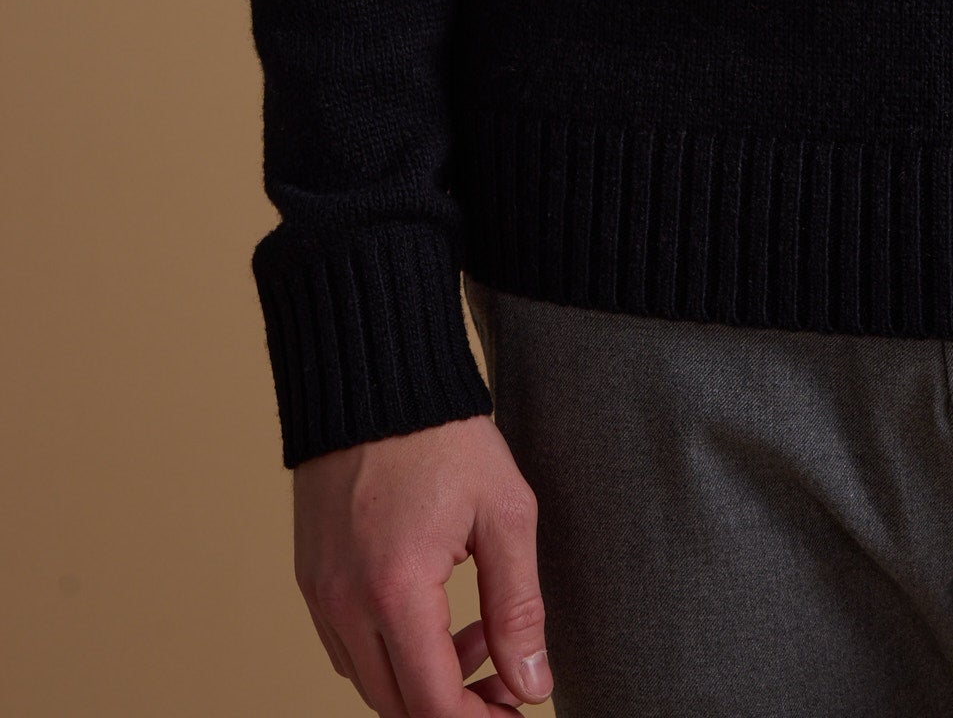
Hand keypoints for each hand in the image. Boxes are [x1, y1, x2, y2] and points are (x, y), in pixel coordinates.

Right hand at [293, 414, 551, 714]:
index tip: (516, 710)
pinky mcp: (311, 579)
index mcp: (396, 590)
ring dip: (425, 680)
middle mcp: (345, 603)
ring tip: (480, 629)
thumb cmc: (444, 435)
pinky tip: (435, 612)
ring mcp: (320, 594)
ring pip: (371, 682)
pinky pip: (349, 648)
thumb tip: (532, 685)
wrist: (375, 377)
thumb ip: (519, 607)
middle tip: (508, 674)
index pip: (433, 706)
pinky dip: (392, 652)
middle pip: (398, 706)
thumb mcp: (504, 512)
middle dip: (458, 705)